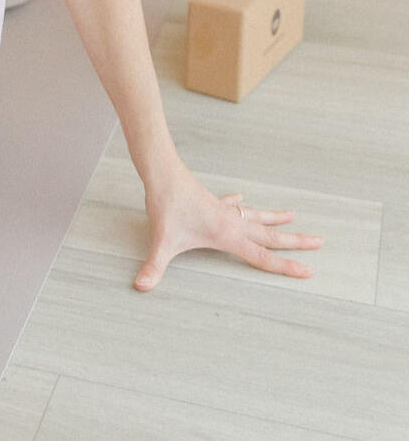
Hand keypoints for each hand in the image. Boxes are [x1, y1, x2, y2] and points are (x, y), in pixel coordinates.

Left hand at [134, 161, 323, 291]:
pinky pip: (230, 203)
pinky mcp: (210, 200)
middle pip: (269, 235)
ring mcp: (222, 210)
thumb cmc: (166, 206)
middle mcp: (231, 222)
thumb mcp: (161, 241)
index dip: (286, 267)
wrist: (162, 173)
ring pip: (256, 216)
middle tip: (319, 242)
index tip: (309, 271)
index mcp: (226, 235)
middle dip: (295, 241)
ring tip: (293, 216)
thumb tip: (140, 287)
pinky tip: (241, 198)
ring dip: (275, 218)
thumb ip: (154, 267)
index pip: (262, 256)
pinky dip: (239, 203)